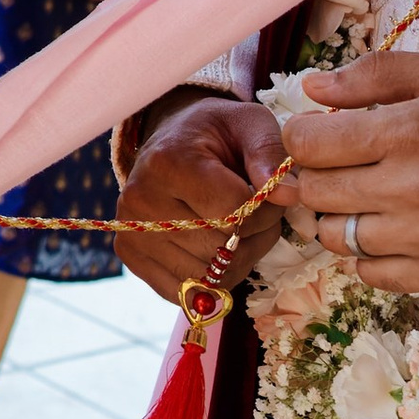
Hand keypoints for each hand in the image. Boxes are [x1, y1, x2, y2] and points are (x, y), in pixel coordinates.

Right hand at [114, 91, 286, 303]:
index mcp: (168, 162)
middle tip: (255, 214)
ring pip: (208, 277)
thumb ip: (270, 153)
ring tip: (236, 229)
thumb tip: (288, 195)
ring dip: (236, 261)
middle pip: (221, 250)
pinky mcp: (131, 256)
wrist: (172, 140)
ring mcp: (132, 231)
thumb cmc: (216, 134)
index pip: (234, 213)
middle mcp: (140, 199)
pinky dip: (211, 279)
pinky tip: (213, 247)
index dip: (266, 211)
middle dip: (253, 238)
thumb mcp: (249, 125)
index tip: (268, 195)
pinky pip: (186, 293)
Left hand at [282, 52, 418, 291]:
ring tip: (366, 198)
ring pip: (335, 236)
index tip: (316, 135)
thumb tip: (312, 87)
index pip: (308, 144)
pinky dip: (368, 254)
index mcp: (409, 133)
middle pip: (315, 192)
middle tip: (340, 167)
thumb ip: (376, 75)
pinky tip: (390, 230)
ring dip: (338, 217)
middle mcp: (413, 189)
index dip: (302, 137)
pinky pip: (370, 273)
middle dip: (316, 176)